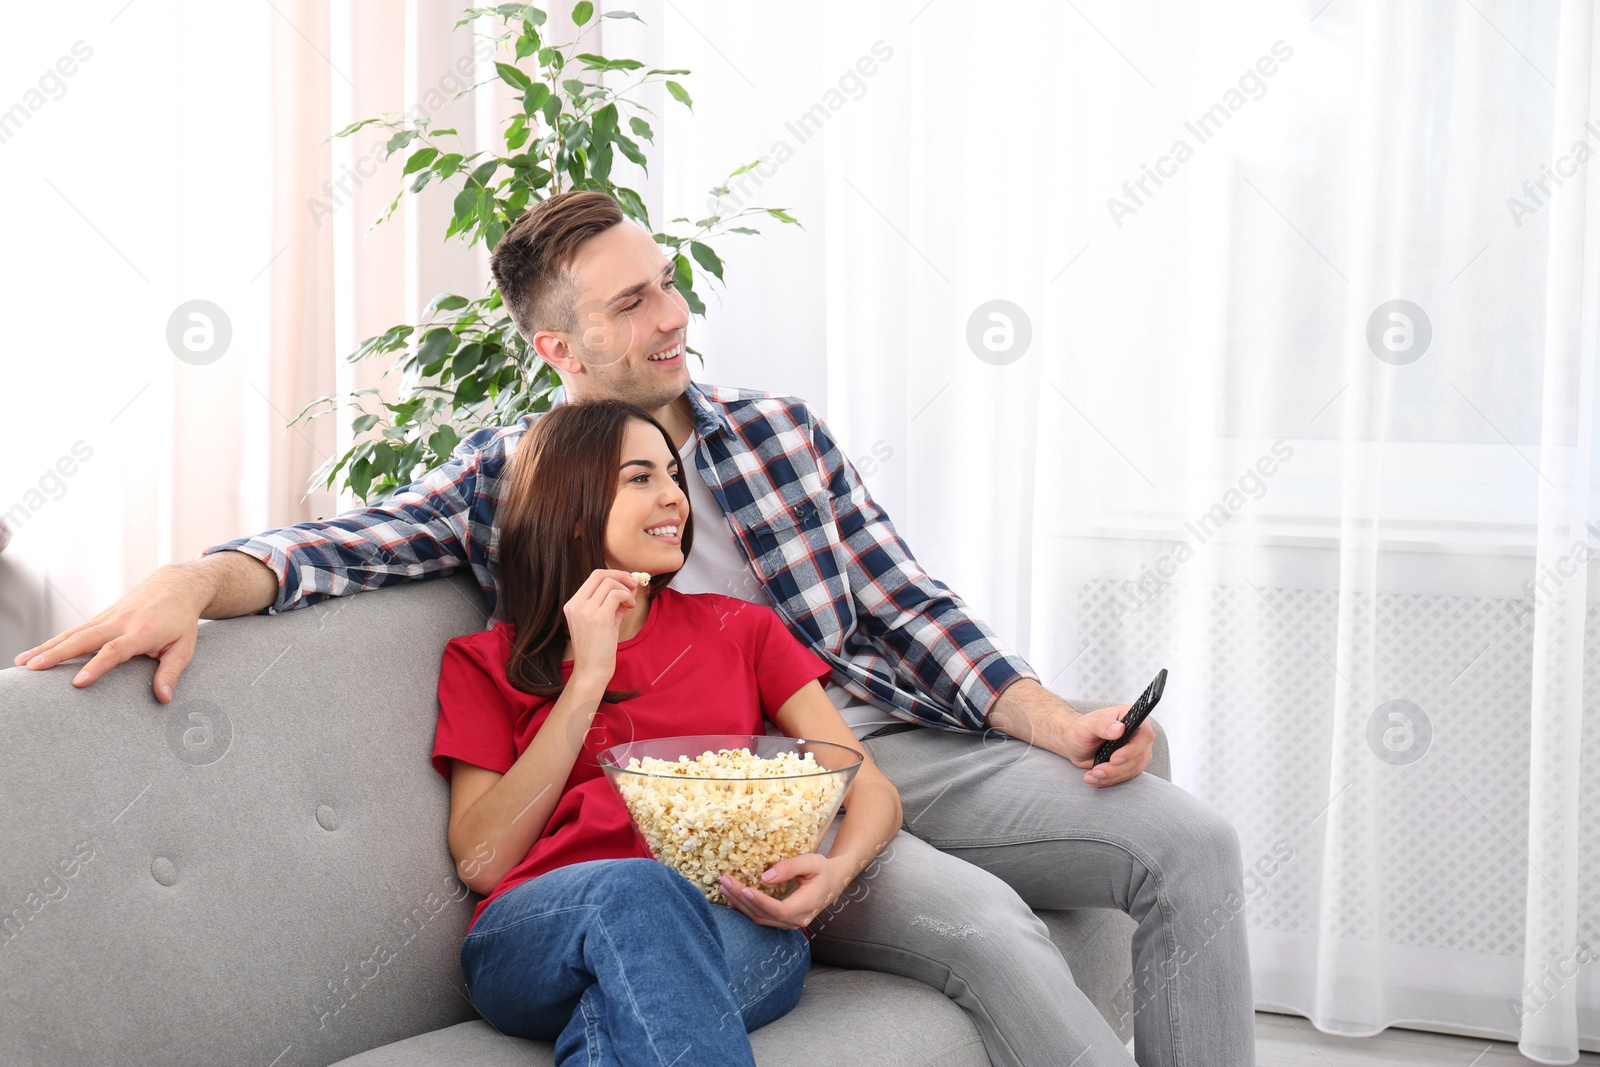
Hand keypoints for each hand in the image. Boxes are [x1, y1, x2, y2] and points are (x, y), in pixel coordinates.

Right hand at [12, 563, 213, 703]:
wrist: (176, 586)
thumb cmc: (181, 620)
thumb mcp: (184, 647)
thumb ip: (171, 672)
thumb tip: (163, 698)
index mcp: (142, 632)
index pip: (115, 650)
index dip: (97, 666)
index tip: (77, 683)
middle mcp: (121, 622)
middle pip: (84, 638)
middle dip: (58, 654)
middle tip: (33, 668)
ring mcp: (108, 617)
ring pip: (73, 632)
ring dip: (47, 647)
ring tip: (23, 663)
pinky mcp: (101, 616)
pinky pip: (75, 630)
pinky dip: (54, 641)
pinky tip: (35, 653)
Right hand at [561, 569, 640, 685]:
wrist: (591, 671)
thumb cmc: (598, 649)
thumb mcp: (604, 620)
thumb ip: (613, 603)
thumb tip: (629, 586)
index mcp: (573, 604)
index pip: (593, 576)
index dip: (613, 574)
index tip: (627, 581)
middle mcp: (576, 604)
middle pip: (600, 575)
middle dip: (621, 576)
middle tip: (634, 585)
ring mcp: (585, 610)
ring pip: (610, 584)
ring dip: (626, 590)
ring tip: (631, 604)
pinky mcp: (598, 617)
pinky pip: (616, 595)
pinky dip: (627, 597)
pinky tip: (630, 607)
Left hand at [719, 853, 848, 929]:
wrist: (833, 881)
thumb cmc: (823, 869)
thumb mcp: (811, 862)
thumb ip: (789, 868)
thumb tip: (764, 878)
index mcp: (807, 905)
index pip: (780, 910)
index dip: (761, 902)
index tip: (744, 889)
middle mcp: (797, 919)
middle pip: (764, 915)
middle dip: (742, 899)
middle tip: (724, 881)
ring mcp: (789, 923)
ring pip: (759, 918)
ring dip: (739, 904)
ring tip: (724, 888)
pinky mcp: (782, 921)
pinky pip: (761, 918)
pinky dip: (745, 909)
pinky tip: (731, 900)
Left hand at [1066, 704, 1154, 786]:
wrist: (1076, 744)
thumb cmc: (1081, 730)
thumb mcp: (1086, 726)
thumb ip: (1101, 726)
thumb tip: (1119, 729)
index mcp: (1131, 717)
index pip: (1144, 734)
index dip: (1132, 749)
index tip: (1114, 759)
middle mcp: (1138, 734)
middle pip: (1139, 756)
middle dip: (1117, 767)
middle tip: (1097, 770)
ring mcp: (1138, 751)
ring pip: (1133, 769)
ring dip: (1112, 775)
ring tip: (1093, 774)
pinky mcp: (1133, 764)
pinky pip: (1126, 776)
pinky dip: (1109, 779)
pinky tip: (1095, 778)